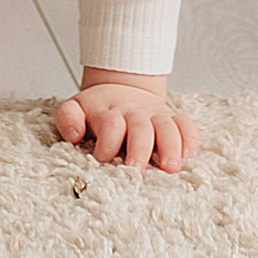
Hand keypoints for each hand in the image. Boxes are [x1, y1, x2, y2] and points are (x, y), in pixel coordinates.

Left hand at [56, 76, 196, 171]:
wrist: (121, 85)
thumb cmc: (97, 108)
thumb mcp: (75, 107)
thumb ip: (68, 119)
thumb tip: (73, 134)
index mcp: (109, 111)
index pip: (110, 125)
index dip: (107, 144)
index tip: (101, 161)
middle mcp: (134, 113)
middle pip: (140, 128)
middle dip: (139, 150)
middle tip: (136, 173)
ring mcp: (155, 114)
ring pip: (167, 127)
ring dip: (170, 146)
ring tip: (170, 168)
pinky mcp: (171, 118)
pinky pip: (186, 124)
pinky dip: (190, 138)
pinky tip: (189, 155)